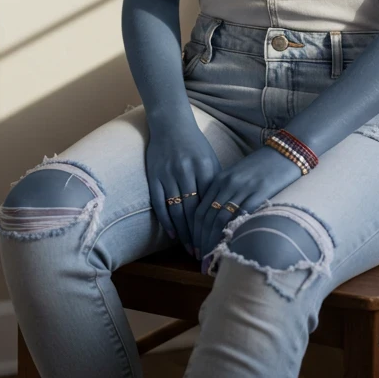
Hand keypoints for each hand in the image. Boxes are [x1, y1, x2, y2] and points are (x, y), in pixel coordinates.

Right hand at [145, 124, 221, 257]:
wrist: (170, 124)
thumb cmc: (195, 145)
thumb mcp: (210, 160)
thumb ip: (215, 183)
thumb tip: (224, 210)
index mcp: (205, 168)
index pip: (211, 203)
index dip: (214, 225)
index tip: (218, 241)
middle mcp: (187, 172)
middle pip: (194, 211)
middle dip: (199, 234)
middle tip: (204, 253)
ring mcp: (168, 175)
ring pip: (177, 211)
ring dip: (184, 233)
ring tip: (190, 249)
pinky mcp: (154, 177)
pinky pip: (160, 204)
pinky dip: (166, 221)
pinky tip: (173, 234)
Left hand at [194, 145, 302, 270]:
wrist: (287, 151)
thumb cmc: (264, 166)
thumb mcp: (240, 176)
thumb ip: (227, 193)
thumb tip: (218, 219)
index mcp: (220, 179)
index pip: (200, 210)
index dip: (194, 232)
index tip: (194, 248)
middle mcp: (228, 184)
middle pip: (207, 217)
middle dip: (201, 241)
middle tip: (200, 260)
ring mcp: (243, 188)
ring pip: (220, 219)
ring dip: (213, 241)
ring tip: (212, 259)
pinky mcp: (260, 192)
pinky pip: (241, 216)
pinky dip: (233, 233)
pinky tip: (231, 246)